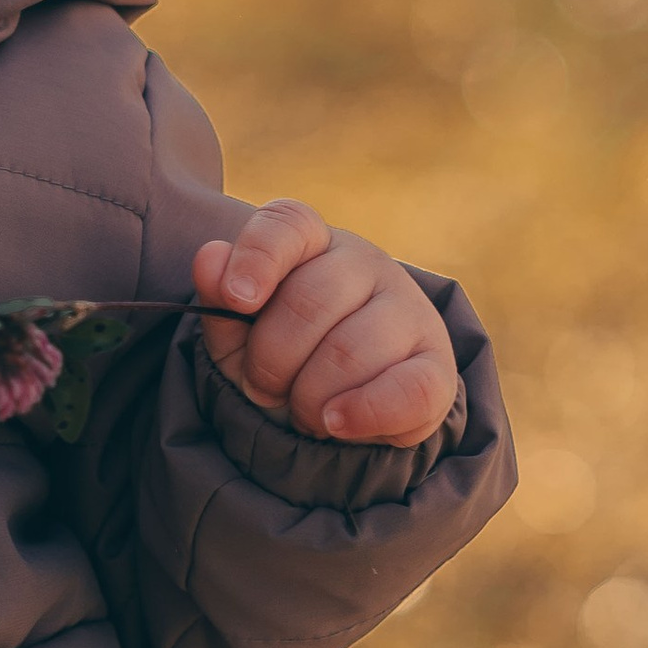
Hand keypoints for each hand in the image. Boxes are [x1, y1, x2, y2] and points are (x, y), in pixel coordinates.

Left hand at [192, 202, 457, 446]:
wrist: (340, 406)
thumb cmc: (283, 356)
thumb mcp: (237, 332)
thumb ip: (220, 295)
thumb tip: (210, 257)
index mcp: (313, 243)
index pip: (287, 225)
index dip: (258, 257)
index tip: (238, 299)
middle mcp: (366, 264)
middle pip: (310, 300)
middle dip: (271, 360)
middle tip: (263, 388)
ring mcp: (408, 311)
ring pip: (351, 350)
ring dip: (309, 398)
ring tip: (302, 410)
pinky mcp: (437, 366)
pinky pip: (407, 391)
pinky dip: (362, 414)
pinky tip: (336, 423)